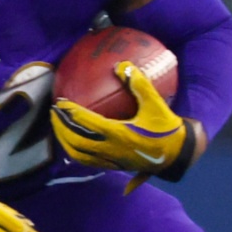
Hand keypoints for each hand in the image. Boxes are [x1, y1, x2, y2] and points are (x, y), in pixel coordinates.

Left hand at [51, 61, 195, 190]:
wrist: (178, 155)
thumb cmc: (167, 129)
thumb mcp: (156, 104)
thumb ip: (139, 84)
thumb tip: (122, 64)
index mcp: (119, 134)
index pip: (86, 123)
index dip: (70, 112)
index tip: (59, 102)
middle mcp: (112, 150)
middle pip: (76, 142)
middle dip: (60, 128)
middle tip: (53, 113)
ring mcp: (112, 161)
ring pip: (79, 156)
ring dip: (65, 142)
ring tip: (58, 128)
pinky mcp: (114, 167)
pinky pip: (88, 162)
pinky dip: (76, 152)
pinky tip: (72, 143)